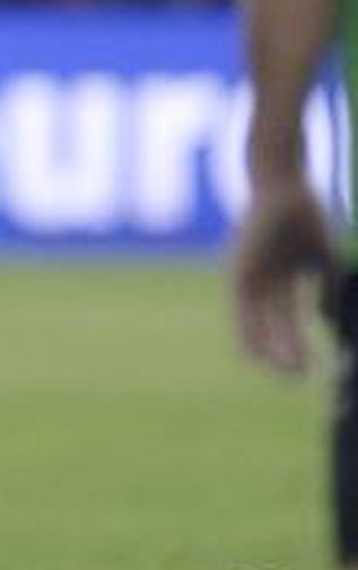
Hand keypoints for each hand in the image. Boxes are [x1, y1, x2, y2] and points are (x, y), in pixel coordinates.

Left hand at [230, 178, 338, 374]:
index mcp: (281, 281)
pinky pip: (242, 314)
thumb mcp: (321, 259)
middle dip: (287, 355)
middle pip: (272, 329)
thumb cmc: (304, 218)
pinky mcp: (238, 275)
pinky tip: (263, 356)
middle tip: (300, 380)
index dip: (298, 345)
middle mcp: (261, 285)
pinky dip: (254, 336)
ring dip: (275, 352)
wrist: (284, 188)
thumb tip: (330, 316)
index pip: (288, 322)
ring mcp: (248, 280)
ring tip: (292, 374)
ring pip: (258, 327)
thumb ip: (328, 285)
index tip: (315, 367)